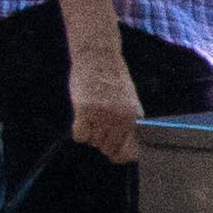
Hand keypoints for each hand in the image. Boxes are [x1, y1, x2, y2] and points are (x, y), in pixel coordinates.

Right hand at [64, 34, 143, 165]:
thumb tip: (128, 143)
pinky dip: (78, 131)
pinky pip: (79, 135)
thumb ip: (130, 120)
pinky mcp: (84, 110)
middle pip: (107, 148)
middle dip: (101, 141)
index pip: (130, 151)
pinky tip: (81, 119)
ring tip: (90, 118)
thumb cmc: (113, 77)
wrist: (98, 57)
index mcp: (133, 118)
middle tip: (97, 127)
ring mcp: (102, 115)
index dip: (120, 156)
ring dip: (89, 134)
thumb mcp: (130, 100)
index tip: (114, 155)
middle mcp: (120, 119)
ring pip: (93, 142)